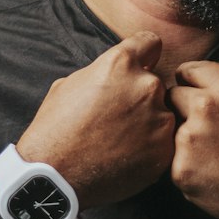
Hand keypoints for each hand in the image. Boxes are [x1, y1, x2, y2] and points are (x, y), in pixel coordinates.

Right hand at [14, 30, 175, 209]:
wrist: (53, 176)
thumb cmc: (55, 129)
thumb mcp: (71, 83)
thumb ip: (103, 72)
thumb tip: (119, 73)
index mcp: (121, 63)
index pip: (151, 42)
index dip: (144, 54)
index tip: (142, 64)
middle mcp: (147, 86)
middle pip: (156, 83)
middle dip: (142, 96)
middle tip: (119, 117)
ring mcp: (159, 119)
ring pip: (163, 114)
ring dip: (149, 123)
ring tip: (120, 141)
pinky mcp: (164, 150)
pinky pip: (165, 142)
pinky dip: (151, 148)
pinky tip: (127, 157)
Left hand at [167, 60, 218, 218]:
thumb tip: (204, 86)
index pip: (188, 71)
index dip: (190, 85)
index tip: (191, 95)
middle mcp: (206, 105)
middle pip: (172, 97)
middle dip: (182, 110)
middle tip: (204, 131)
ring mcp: (191, 137)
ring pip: (171, 132)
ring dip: (185, 141)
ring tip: (215, 158)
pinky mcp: (182, 168)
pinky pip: (174, 162)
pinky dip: (188, 168)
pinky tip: (213, 175)